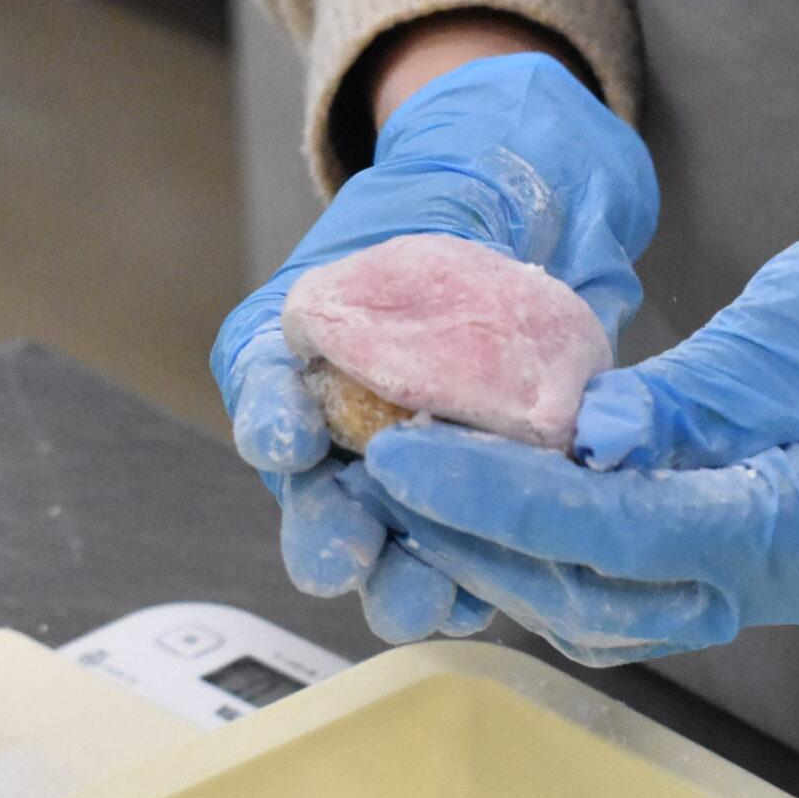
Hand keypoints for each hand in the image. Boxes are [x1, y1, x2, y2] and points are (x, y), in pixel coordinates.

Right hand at [211, 47, 656, 642]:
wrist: (532, 218)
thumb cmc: (462, 204)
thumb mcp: (438, 200)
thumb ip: (430, 241)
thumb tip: (427, 289)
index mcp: (297, 346)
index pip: (265, 391)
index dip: (273, 424)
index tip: (289, 443)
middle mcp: (334, 424)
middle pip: (315, 494)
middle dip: (328, 533)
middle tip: (343, 554)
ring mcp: (400, 473)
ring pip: (380, 546)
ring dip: (398, 579)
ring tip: (420, 597)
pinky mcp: (468, 507)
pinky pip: (455, 559)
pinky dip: (467, 583)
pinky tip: (485, 597)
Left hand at [356, 120, 798, 663]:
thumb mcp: (794, 329)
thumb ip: (683, 400)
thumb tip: (581, 441)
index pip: (630, 538)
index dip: (507, 503)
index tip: (406, 458)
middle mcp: (792, 577)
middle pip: (602, 594)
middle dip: (479, 538)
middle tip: (374, 476)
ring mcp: (772, 569)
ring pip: (606, 595)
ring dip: (499, 545)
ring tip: (401, 486)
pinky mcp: (746, 535)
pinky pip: (629, 556)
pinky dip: (549, 524)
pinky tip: (473, 480)